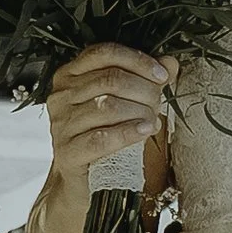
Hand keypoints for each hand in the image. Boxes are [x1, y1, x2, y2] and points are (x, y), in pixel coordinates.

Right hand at [45, 44, 172, 191]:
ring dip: (139, 111)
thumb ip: (144, 80)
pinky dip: (128, 132)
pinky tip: (144, 131)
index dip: (138, 61)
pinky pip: (101, 138)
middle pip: (109, 79)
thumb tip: (170, 63)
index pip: (104, 53)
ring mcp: (61, 124)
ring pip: (107, 106)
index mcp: (71, 75)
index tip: (162, 75)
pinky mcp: (67, 152)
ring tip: (153, 120)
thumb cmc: (102, 135)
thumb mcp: (122, 103)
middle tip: (159, 103)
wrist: (82, 179)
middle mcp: (62, 95)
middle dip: (144, 90)